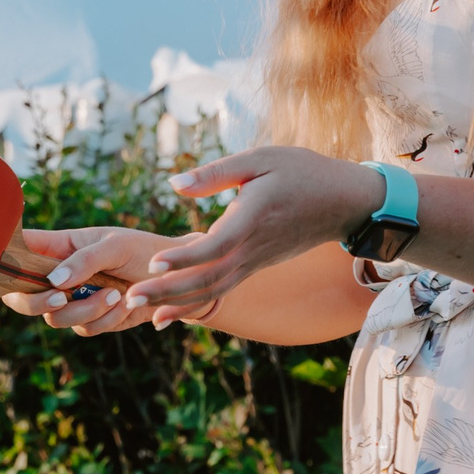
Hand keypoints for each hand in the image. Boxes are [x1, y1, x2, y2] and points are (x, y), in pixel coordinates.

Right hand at [0, 226, 188, 336]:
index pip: (20, 249)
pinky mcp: (93, 320)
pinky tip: (124, 303)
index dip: (3, 260)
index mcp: (59, 246)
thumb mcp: (115, 245)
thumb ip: (83, 260)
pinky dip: (105, 319)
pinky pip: (84, 330)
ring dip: (85, 309)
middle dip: (36, 302)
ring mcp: (74, 299)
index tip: (3, 270)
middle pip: (22, 296)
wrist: (178, 281)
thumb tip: (53, 281)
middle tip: (60, 298)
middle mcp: (60, 274)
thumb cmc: (145, 251)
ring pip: (55, 318)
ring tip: (115, 293)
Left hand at [124, 147, 378, 321]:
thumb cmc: (302, 171)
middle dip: (167, 292)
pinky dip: (197, 301)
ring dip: (179, 303)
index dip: (183, 258)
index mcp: (251, 221)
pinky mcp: (256, 265)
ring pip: (214, 290)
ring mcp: (255, 262)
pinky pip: (224, 288)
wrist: (344, 200)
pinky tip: (173, 309)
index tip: (153, 263)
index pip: (213, 247)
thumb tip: (173, 184)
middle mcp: (252, 250)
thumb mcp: (260, 159)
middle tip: (130, 299)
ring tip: (145, 314)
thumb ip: (215, 173)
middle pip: (207, 279)